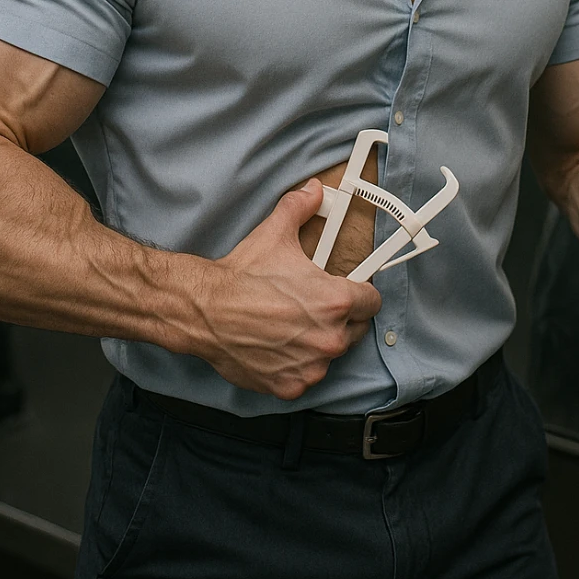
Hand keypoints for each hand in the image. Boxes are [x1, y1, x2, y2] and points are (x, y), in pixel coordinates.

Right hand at [191, 179, 381, 398]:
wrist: (205, 311)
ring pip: (331, 354)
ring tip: (291, 325)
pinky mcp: (292, 387)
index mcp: (337, 301)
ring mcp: (312, 366)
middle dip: (340, 318)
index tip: (349, 291)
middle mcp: (331, 338)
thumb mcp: (275, 234)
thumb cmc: (242, 276)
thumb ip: (300, 208)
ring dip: (318, 343)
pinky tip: (278, 346)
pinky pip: (307, 376)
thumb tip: (313, 190)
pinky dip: (297, 365)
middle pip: (356, 329)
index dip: (360, 293)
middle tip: (313, 307)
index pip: (373, 302)